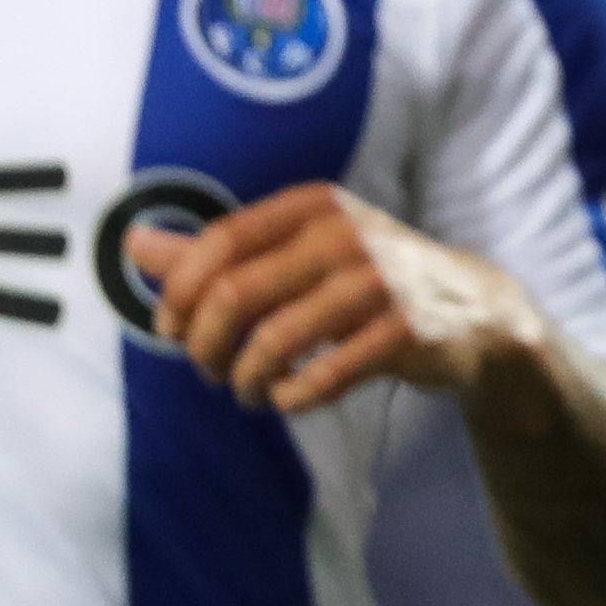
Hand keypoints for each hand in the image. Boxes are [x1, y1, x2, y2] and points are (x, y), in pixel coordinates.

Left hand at [130, 184, 551, 415]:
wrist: (474, 309)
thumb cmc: (365, 278)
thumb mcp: (297, 251)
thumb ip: (217, 252)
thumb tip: (131, 243)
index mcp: (312, 205)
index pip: (218, 244)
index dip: (179, 295)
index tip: (171, 331)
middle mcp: (345, 234)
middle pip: (233, 296)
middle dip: (204, 346)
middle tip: (208, 371)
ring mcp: (379, 282)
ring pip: (272, 342)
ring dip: (245, 381)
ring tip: (248, 393)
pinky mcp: (404, 332)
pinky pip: (322, 378)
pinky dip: (292, 398)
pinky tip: (290, 399)